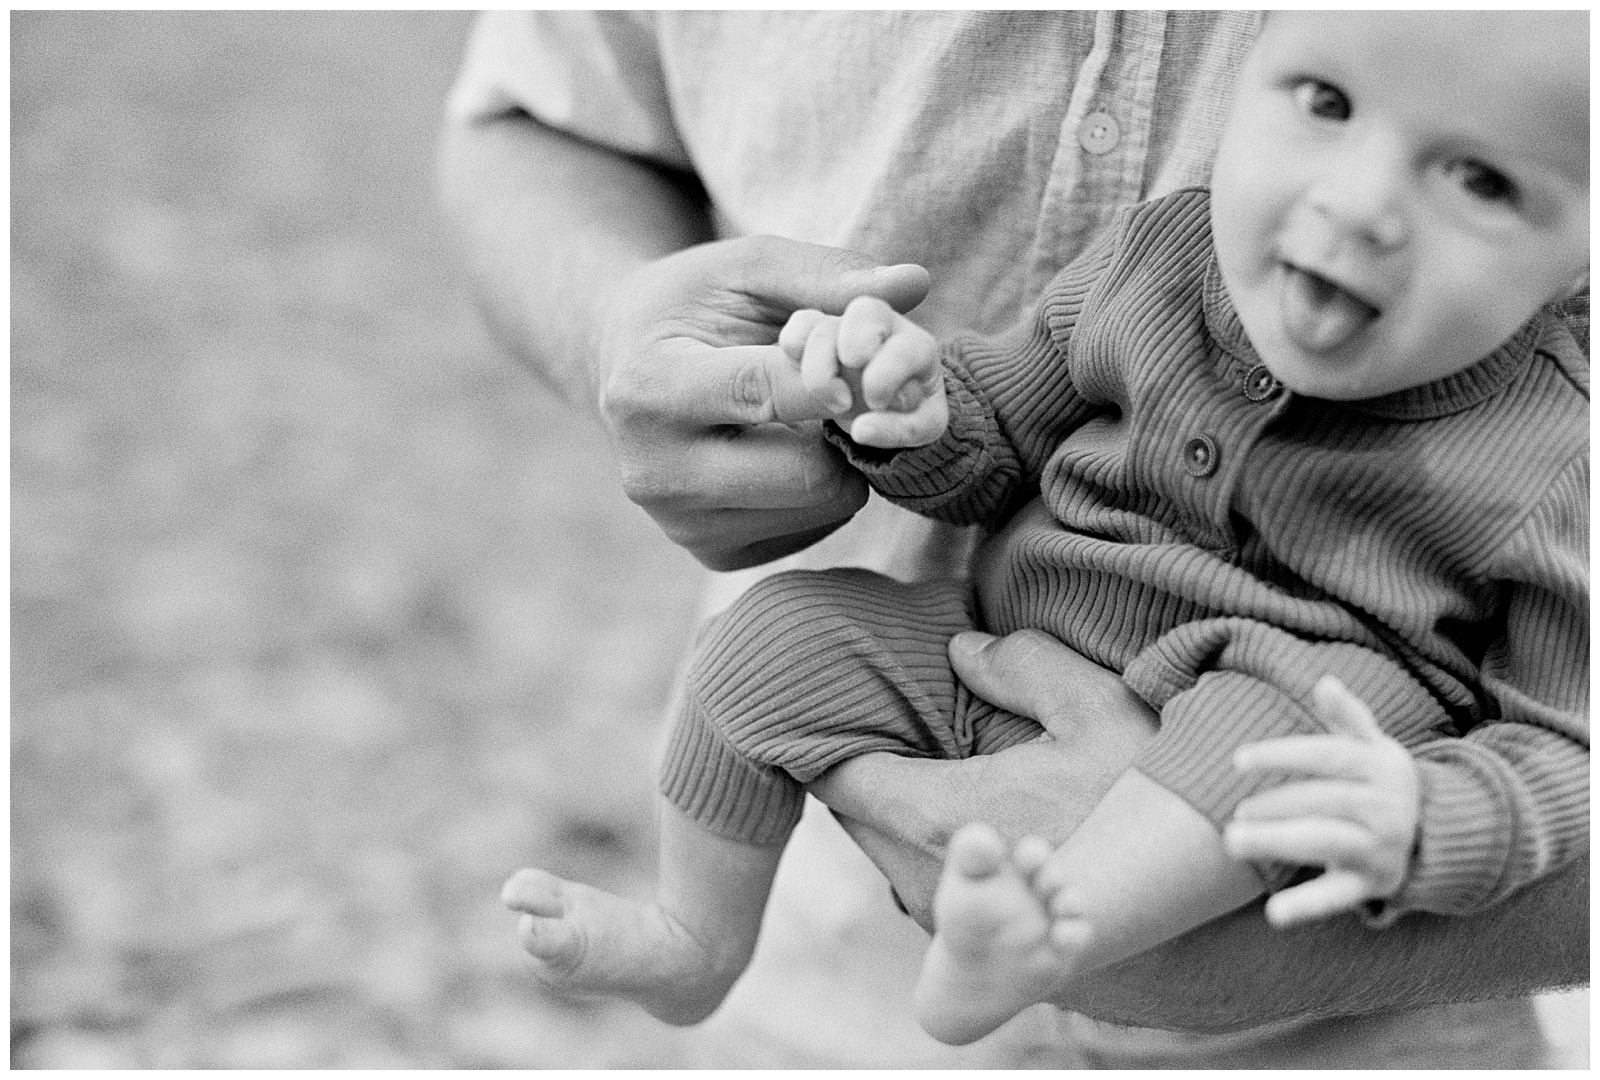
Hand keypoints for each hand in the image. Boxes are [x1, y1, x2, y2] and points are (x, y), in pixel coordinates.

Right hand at [594, 236, 929, 569]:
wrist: (624, 367)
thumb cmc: (692, 305)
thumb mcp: (745, 268)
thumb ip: (825, 273)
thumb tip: (915, 282)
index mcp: (649, 391)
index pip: (760, 394)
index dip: (830, 381)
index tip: (867, 364)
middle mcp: (656, 473)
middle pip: (807, 474)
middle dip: (851, 427)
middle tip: (860, 387)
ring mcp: (685, 525)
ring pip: (823, 505)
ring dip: (844, 455)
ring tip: (820, 412)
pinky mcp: (716, 554)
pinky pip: (816, 526)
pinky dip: (826, 485)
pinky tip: (797, 446)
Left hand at [809, 629, 1157, 927]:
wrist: (1194, 894)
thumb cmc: (1148, 800)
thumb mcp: (1097, 710)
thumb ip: (1022, 667)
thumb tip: (962, 648)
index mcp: (947, 816)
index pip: (843, 780)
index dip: (825, 736)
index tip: (832, 699)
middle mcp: (932, 876)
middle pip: (855, 813)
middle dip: (860, 764)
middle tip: (885, 712)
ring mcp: (948, 914)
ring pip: (884, 845)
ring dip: (893, 801)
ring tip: (928, 749)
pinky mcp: (970, 933)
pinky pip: (916, 872)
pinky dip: (921, 834)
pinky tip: (966, 800)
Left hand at [1225, 676, 1421, 927]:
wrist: (1435, 833)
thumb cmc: (1379, 779)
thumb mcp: (1372, 745)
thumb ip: (1347, 716)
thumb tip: (1324, 682)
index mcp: (1380, 766)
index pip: (1327, 756)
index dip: (1283, 755)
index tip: (1239, 759)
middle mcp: (1385, 807)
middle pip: (1323, 801)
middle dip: (1275, 805)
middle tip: (1234, 813)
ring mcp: (1380, 846)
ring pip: (1326, 842)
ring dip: (1278, 841)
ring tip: (1232, 841)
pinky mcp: (1373, 882)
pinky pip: (1339, 895)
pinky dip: (1307, 905)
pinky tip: (1273, 913)